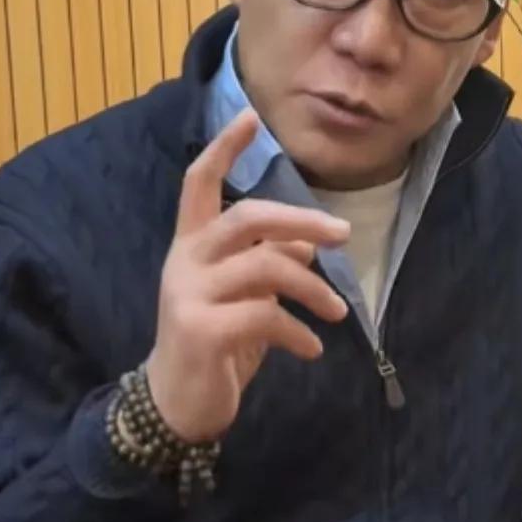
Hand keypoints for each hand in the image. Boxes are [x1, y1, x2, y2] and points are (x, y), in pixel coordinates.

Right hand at [146, 108, 351, 443]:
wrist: (177, 405)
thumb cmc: (216, 343)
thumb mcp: (245, 297)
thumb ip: (269, 262)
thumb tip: (309, 239)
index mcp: (192, 245)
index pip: (199, 182)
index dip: (224, 148)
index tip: (252, 117)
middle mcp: (185, 261)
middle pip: (247, 216)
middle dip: (301, 219)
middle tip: (343, 234)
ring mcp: (188, 294)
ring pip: (266, 266)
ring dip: (314, 289)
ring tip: (338, 313)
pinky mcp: (200, 330)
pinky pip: (266, 316)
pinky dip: (299, 333)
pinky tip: (312, 350)